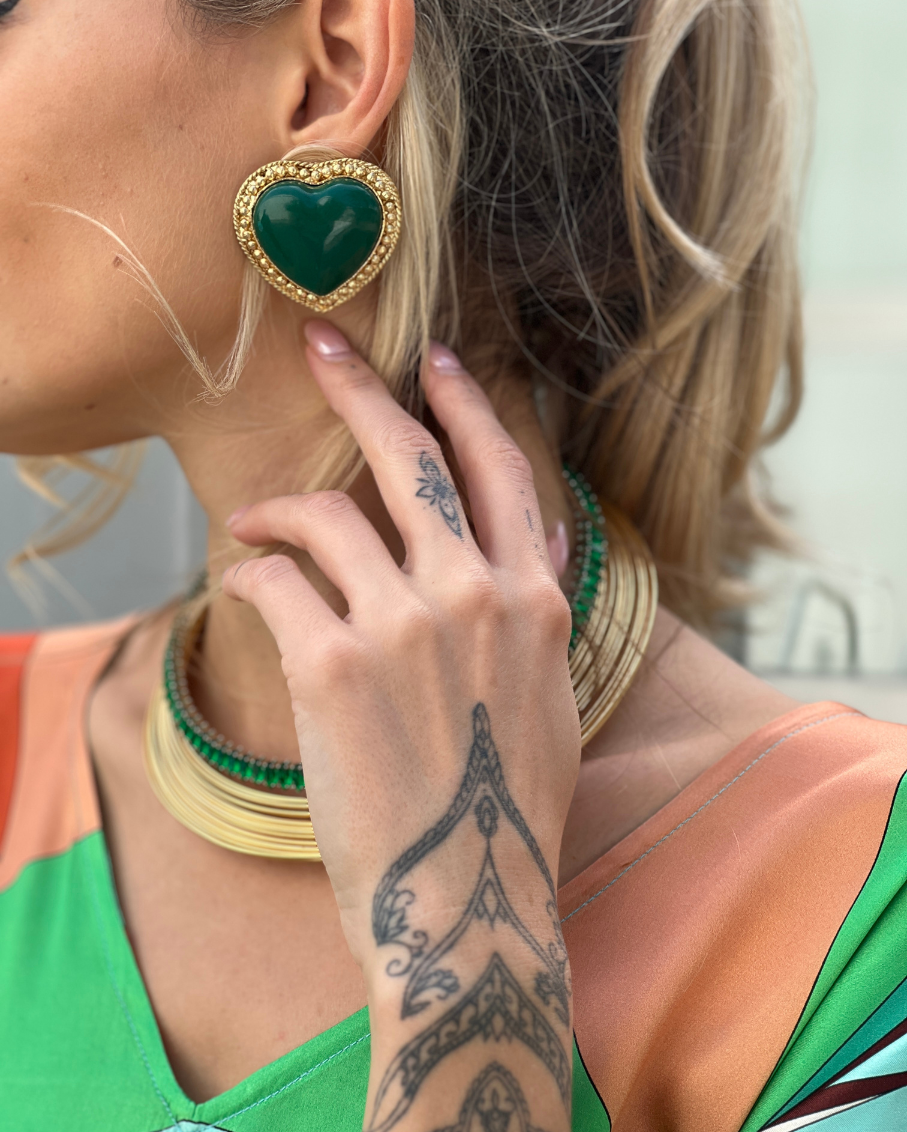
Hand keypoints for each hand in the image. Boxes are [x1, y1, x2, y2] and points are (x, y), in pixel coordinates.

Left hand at [224, 322, 580, 1131]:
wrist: (467, 895)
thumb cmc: (507, 802)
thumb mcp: (551, 691)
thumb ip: (542, 603)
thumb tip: (546, 533)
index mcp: (530, 596)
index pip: (497, 469)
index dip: (465, 404)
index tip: (435, 362)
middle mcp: (472, 593)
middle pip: (408, 458)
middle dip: (362, 387)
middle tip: (323, 345)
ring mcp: (402, 625)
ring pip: (327, 514)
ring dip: (278, 508)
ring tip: (250, 520)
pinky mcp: (332, 665)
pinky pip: (275, 583)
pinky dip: (251, 578)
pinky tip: (243, 588)